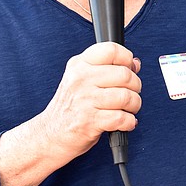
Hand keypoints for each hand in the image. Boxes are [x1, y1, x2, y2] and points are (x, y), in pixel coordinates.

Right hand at [41, 41, 141, 161]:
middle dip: (135, 87)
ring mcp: (85, 100)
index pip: (111, 50)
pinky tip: (124, 122)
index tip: (129, 69)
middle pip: (124, 74)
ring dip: (134, 106)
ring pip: (126, 97)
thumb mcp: (81, 80)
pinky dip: (129, 122)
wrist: (49, 135)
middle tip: (130, 94)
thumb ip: (107, 69)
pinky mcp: (89, 121)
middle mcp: (81, 79)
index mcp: (79, 65)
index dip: (126, 59)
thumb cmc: (70, 108)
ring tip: (128, 110)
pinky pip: (122, 118)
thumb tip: (134, 63)